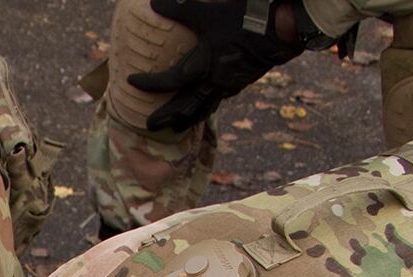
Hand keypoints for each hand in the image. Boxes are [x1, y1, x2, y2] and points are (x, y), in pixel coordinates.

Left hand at [126, 0, 306, 133]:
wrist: (282, 29)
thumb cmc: (246, 18)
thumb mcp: (209, 11)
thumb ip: (180, 9)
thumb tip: (153, 2)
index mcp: (205, 65)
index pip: (171, 80)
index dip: (150, 83)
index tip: (130, 82)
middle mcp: (216, 81)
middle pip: (186, 105)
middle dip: (167, 117)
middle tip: (148, 127)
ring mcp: (231, 84)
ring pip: (206, 108)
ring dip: (189, 119)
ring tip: (177, 129)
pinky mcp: (243, 81)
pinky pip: (221, 98)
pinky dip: (210, 104)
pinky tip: (207, 105)